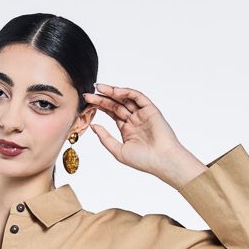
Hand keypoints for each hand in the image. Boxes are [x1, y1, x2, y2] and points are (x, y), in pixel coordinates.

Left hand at [83, 83, 207, 187]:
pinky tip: (115, 91)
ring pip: (125, 98)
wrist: (162, 161)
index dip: (99, 106)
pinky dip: (126, 92)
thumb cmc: (143, 160)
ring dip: (112, 92)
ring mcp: (142, 114)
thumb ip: (105, 138)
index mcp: (127, 129)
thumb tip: (93, 126)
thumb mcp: (118, 151)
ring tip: (99, 88)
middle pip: (116, 104)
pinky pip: (137, 97)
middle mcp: (134, 120)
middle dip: (102, 98)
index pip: (111, 113)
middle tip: (88, 94)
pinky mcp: (151, 110)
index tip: (87, 102)